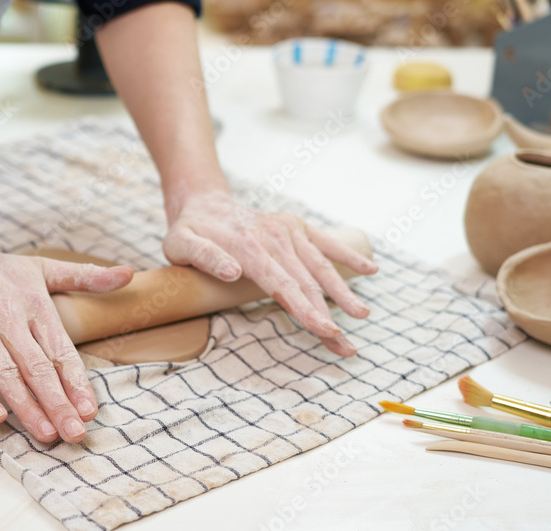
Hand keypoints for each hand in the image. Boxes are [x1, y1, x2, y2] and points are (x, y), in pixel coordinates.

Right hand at [0, 238, 133, 442]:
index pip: (60, 350)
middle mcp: (8, 316)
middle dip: (58, 403)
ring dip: (26, 406)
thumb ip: (85, 276)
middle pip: (37, 367)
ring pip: (5, 372)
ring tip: (45, 433)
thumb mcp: (41, 268)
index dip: (76, 382)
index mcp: (35, 304)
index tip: (89, 411)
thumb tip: (130, 274)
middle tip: (74, 434)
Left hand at [162, 190, 376, 355]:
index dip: (305, 310)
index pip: (283, 285)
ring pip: (321, 267)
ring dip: (343, 293)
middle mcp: (273, 236)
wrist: (202, 203)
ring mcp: (287, 229)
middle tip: (346, 347)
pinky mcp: (295, 226)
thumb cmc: (189, 232)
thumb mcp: (180, 244)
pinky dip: (347, 255)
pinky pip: (325, 242)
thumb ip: (204, 257)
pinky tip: (370, 270)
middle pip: (306, 283)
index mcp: (248, 247)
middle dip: (328, 316)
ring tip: (362, 316)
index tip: (325, 330)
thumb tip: (232, 272)